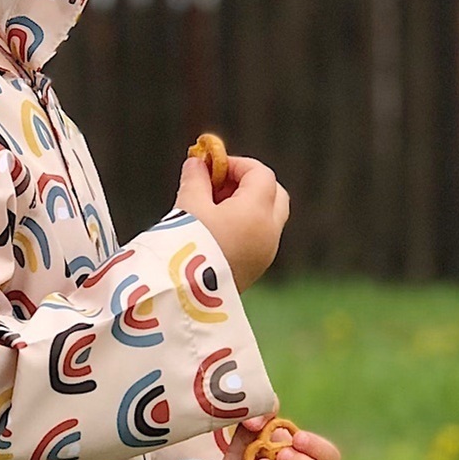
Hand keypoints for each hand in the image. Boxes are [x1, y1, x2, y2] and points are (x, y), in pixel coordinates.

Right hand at [175, 152, 288, 291]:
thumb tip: (196, 162)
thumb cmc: (186, 246)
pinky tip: (216, 231)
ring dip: (247, 206)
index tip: (211, 166)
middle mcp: (270, 231)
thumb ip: (195, 179)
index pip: (261, 174)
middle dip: (249, 183)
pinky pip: (260, 237)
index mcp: (257, 211)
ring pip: (269, 217)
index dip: (236, 164)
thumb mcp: (188, 205)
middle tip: (218, 185)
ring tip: (212, 209)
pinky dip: (246, 226)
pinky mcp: (257, 269)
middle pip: (274, 193)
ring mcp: (266, 252)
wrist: (184, 297)